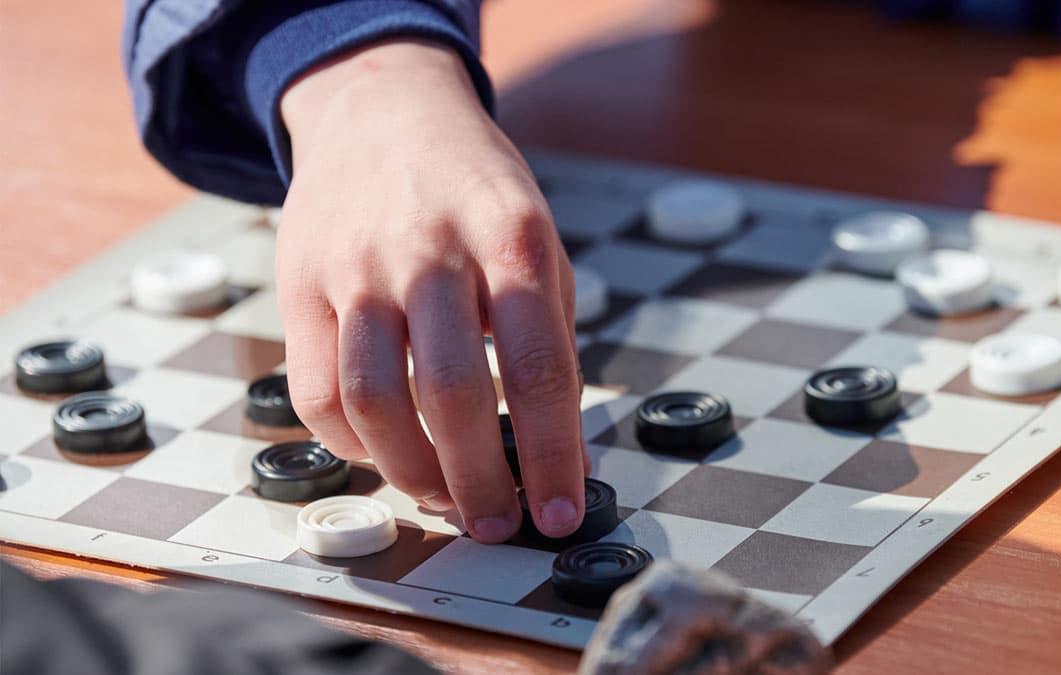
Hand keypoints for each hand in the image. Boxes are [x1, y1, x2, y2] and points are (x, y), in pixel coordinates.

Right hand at [277, 40, 585, 542]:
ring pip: (371, 399)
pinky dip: (352, 443)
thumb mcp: (538, 243)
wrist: (382, 110)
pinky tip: (387, 451)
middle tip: (500, 525)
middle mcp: (430, 250)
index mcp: (510, 237)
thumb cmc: (476, 194)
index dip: (551, 453)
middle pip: (450, 392)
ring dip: (411, 473)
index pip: (538, 365)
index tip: (563, 513)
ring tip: (446, 500)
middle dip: (479, 481)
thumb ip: (550, 344)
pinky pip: (315, 390)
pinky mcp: (300, 283)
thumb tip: (562, 457)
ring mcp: (356, 266)